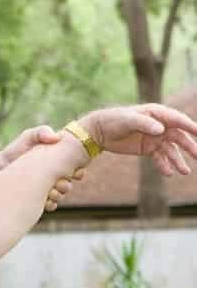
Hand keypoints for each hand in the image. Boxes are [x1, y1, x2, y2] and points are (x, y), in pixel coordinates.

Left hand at [0, 125, 82, 211]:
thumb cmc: (15, 150)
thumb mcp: (28, 137)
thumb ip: (42, 132)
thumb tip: (57, 138)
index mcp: (56, 161)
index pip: (76, 167)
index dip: (78, 170)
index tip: (75, 171)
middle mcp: (54, 175)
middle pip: (70, 183)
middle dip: (68, 184)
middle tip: (60, 182)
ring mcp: (47, 188)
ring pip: (61, 195)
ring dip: (59, 194)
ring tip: (50, 190)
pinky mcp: (39, 199)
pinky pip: (51, 205)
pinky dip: (50, 203)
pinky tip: (45, 199)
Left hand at [79, 103, 196, 175]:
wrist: (99, 131)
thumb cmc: (114, 120)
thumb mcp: (128, 120)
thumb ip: (145, 123)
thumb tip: (161, 130)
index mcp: (157, 114)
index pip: (178, 120)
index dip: (190, 127)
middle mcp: (160, 126)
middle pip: (179, 137)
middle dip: (189, 146)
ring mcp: (155, 138)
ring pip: (171, 150)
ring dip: (178, 160)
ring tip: (184, 172)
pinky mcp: (148, 148)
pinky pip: (159, 158)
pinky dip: (164, 165)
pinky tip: (168, 173)